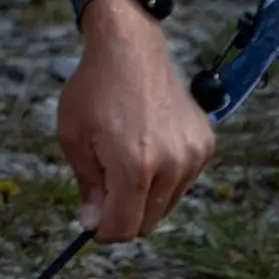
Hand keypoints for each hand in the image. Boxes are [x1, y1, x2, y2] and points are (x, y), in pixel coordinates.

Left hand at [57, 0, 213, 239]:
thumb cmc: (94, 89)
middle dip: (122, 214)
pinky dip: (165, 176)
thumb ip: (87, 188)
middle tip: (105, 187)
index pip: (123, 228)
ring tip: (127, 158)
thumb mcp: (74, 138)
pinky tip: (149, 146)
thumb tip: (94, 225)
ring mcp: (192, 154)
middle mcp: (171, 164)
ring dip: (144, 196)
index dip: (102, 231)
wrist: (130, 46)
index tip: (92, 221)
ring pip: (165, 205)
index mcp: (135, 166)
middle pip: (146, 223)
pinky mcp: (205, 143)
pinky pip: (183, 181)